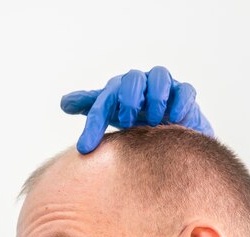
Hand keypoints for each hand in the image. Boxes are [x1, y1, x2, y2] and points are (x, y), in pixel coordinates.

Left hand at [61, 65, 214, 153]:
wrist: (170, 125)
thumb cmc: (136, 119)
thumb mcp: (112, 116)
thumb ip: (92, 108)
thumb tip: (64, 102)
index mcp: (120, 90)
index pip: (103, 101)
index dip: (94, 123)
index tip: (87, 146)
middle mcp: (142, 83)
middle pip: (133, 78)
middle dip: (129, 98)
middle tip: (127, 121)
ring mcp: (166, 86)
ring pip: (160, 76)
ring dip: (155, 97)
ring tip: (152, 120)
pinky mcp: (185, 94)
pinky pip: (185, 90)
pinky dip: (180, 102)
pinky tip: (173, 119)